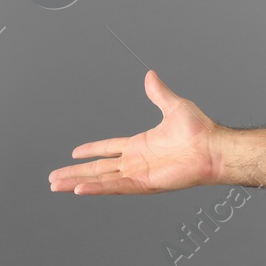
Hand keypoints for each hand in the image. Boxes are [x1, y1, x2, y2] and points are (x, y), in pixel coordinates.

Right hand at [49, 69, 220, 194]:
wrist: (213, 148)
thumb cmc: (199, 130)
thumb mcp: (174, 106)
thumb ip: (158, 93)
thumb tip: (150, 75)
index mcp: (141, 144)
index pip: (109, 148)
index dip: (91, 150)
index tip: (74, 153)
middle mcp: (136, 161)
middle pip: (98, 168)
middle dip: (75, 173)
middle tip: (53, 178)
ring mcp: (139, 174)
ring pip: (100, 180)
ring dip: (78, 182)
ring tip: (56, 185)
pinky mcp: (144, 184)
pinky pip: (115, 187)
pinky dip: (97, 189)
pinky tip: (79, 190)